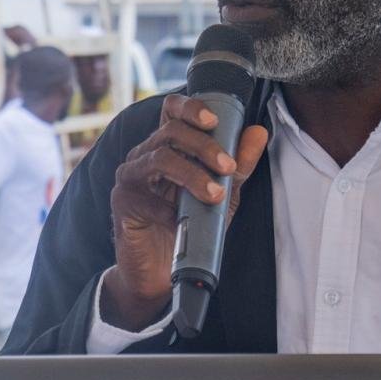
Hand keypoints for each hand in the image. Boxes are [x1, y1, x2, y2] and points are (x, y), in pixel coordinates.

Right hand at [102, 94, 267, 330]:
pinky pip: (145, 195)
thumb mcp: (223, 195)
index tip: (215, 120)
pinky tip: (182, 220)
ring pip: (160, 158)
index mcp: (168, 146)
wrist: (163, 271)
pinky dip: (169, 207)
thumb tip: (258, 133)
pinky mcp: (122, 200)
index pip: (172, 110)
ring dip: (192, 173)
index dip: (191, 107)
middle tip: (227, 167)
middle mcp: (146, 154)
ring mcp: (131, 176)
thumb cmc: (191, 227)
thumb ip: (239, 166)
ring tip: (215, 194)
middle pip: (170, 131)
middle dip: (204, 146)